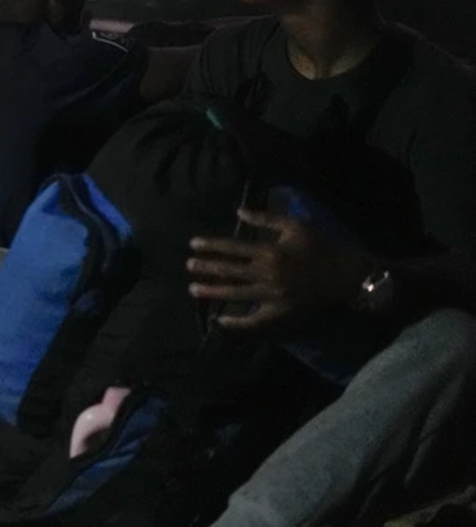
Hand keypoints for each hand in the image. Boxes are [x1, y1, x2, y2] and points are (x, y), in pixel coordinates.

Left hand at [187, 209, 370, 329]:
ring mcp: (273, 296)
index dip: (212, 245)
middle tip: (188, 266)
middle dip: (206, 268)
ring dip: (213, 291)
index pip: (233, 248)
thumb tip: (239, 212)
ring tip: (193, 289)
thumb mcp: (296, 226)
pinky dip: (237, 323)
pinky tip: (220, 320)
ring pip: (236, 294)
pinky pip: (255, 321)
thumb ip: (266, 218)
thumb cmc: (322, 247)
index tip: (193, 244)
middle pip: (230, 271)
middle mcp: (268, 275)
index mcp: (270, 252)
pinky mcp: (281, 313)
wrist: (348, 277)